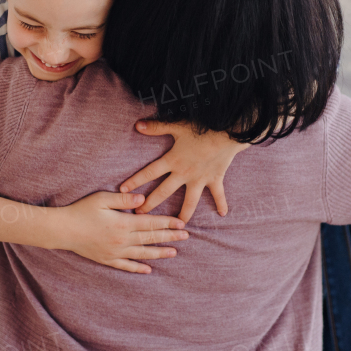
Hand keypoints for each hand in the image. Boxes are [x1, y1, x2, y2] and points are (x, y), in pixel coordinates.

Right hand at [50, 191, 188, 273]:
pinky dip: (137, 268)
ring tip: (173, 252)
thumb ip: (124, 200)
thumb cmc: (81, 210)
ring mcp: (115, 252)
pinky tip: (148, 269)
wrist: (62, 230)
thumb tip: (143, 200)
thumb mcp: (102, 199)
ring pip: (142, 254)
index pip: (150, 223)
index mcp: (123, 223)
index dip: (167, 223)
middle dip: (169, 237)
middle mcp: (122, 240)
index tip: (181, 223)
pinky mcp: (106, 259)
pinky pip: (126, 265)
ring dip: (159, 253)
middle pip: (150, 239)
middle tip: (186, 237)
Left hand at [118, 121, 244, 221]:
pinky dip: (221, 203)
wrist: (227, 131)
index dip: (135, 181)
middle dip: (150, 204)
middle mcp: (184, 173)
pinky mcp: (215, 179)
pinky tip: (223, 214)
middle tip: (139, 215)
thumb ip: (156, 127)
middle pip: (164, 192)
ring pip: (190, 201)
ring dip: (183, 213)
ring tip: (177, 224)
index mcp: (173, 160)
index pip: (149, 172)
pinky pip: (218, 194)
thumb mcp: (177, 126)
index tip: (122, 191)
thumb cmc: (201, 127)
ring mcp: (200, 179)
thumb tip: (137, 125)